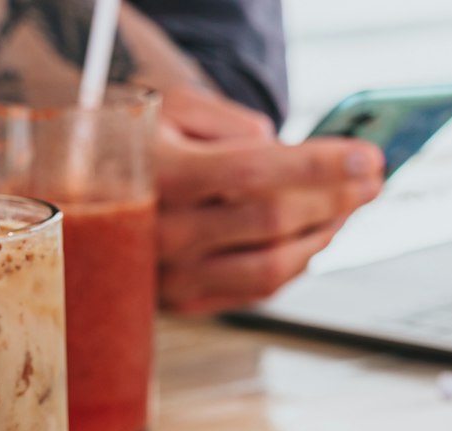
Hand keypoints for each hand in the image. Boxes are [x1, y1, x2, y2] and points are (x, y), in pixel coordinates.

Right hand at [154, 88, 383, 314]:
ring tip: (349, 206)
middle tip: (371, 178)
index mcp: (154, 177)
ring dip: (323, 235)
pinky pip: (257, 291)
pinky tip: (317, 234)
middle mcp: (159, 234)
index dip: (319, 166)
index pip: (253, 174)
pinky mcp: (183, 302)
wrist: (79, 191)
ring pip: (271, 266)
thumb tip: (285, 154)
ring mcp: (170, 276)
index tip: (368, 157)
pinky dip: (298, 263)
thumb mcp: (171, 107)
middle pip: (270, 222)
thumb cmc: (132, 142)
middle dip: (336, 198)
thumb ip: (230, 125)